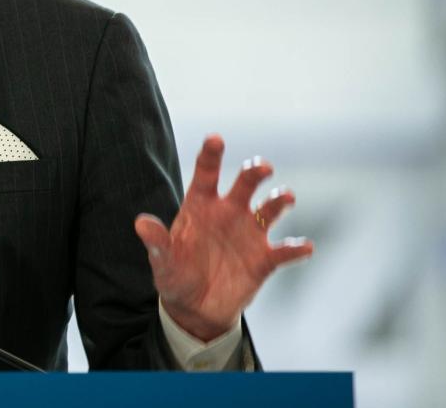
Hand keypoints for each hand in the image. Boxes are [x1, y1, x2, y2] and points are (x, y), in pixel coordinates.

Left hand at [133, 134, 312, 342]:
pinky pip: (284, 251)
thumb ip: (156, 242)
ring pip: (269, 210)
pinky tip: (304, 246)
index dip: (211, 155)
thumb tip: (141, 223)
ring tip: (285, 198)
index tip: (216, 138)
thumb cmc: (175, 275)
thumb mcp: (162, 260)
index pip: (206, 173)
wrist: (195, 307)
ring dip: (279, 202)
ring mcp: (249, 234)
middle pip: (245, 184)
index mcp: (201, 206)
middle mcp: (229, 213)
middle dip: (255, 172)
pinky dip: (296, 248)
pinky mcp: (264, 260)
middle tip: (262, 167)